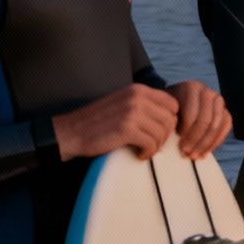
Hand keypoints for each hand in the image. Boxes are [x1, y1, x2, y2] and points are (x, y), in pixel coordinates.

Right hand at [53, 83, 180, 161]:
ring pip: (162, 132)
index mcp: (138, 89)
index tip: (160, 131)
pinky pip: (151, 143)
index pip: (172, 103)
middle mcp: (137, 97)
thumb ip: (145, 105)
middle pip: (170, 119)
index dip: (170, 119)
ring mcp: (132, 112)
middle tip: (153, 144)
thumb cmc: (99, 122)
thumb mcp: (124, 104)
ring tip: (144, 150)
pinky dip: (147, 153)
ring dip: (156, 146)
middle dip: (165, 135)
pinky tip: (138, 154)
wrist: (71, 132)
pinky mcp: (127, 129)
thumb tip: (171, 118)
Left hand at [166, 80, 231, 158]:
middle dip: (196, 140)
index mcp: (191, 88)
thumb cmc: (169, 107)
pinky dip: (217, 141)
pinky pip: (226, 126)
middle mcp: (207, 92)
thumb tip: (170, 139)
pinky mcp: (225, 110)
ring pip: (217, 125)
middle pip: (206, 120)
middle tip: (187, 153)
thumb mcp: (165, 108)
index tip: (180, 146)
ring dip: (206, 143)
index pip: (192, 114)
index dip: (187, 133)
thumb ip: (168, 119)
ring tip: (196, 155)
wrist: (177, 99)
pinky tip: (206, 151)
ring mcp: (218, 100)